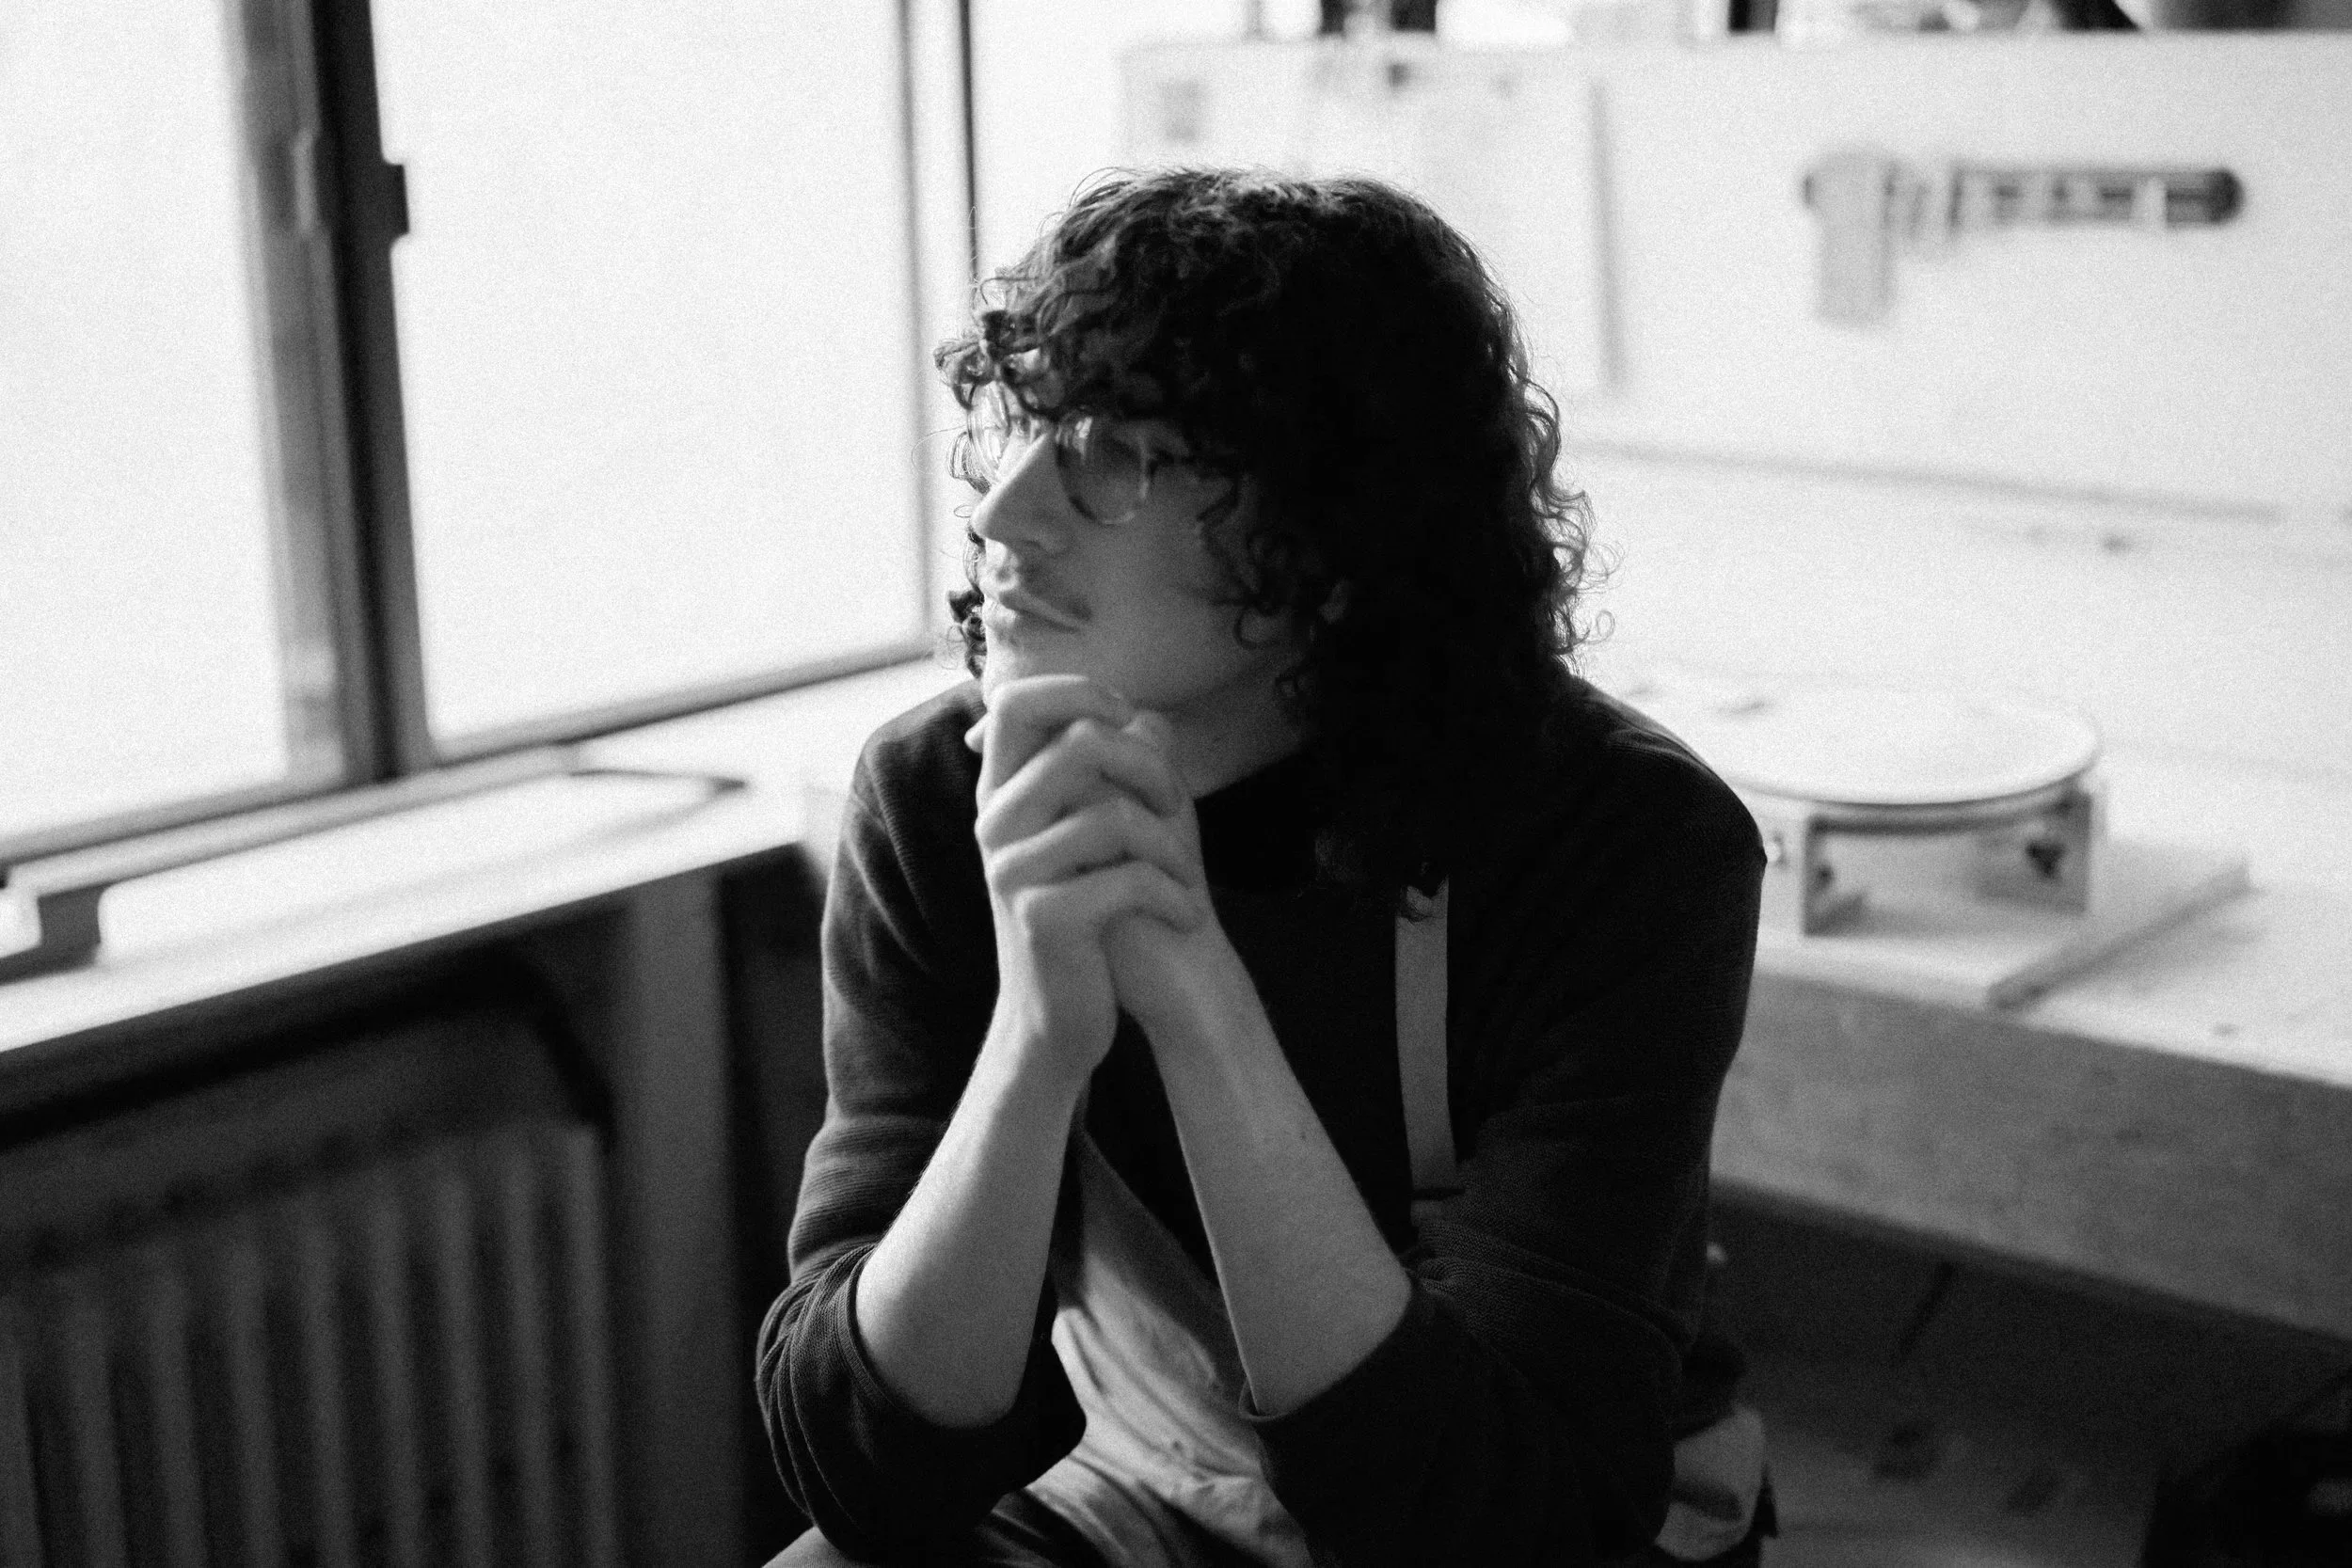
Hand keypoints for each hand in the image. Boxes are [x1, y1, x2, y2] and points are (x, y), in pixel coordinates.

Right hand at [968, 676, 1206, 1087]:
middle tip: (1176, 807)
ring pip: (1114, 815)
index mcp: (1001, 794)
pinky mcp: (1044, 920)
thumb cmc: (1087, 916)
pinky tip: (1186, 917)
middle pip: (1080, 742)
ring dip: (1172, 847)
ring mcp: (1013, 872)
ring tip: (1184, 877)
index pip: (1016, 702)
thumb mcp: (1088, 840)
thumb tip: (1148, 716)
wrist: (1057, 1019)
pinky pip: (1129, 880)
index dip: (1079, 691)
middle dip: (1152, 769)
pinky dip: (1174, 896)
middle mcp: (995, 824)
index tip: (1125, 720)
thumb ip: (1103, 777)